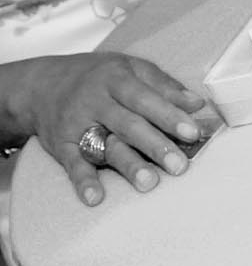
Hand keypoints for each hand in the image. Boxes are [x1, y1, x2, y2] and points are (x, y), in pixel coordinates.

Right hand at [10, 54, 206, 206]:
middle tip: (179, 166)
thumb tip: (197, 104)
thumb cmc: (98, 77)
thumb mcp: (131, 68)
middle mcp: (95, 102)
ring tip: (149, 183)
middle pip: (128, 125)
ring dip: (127, 166)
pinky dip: (83, 181)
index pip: (146, 99)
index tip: (193, 133)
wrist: (40, 85)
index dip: (170, 116)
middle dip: (155, 146)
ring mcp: (76, 124)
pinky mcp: (61, 145)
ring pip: (105, 146)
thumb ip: (164, 86)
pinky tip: (95, 197)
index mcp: (116, 80)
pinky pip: (72, 164)